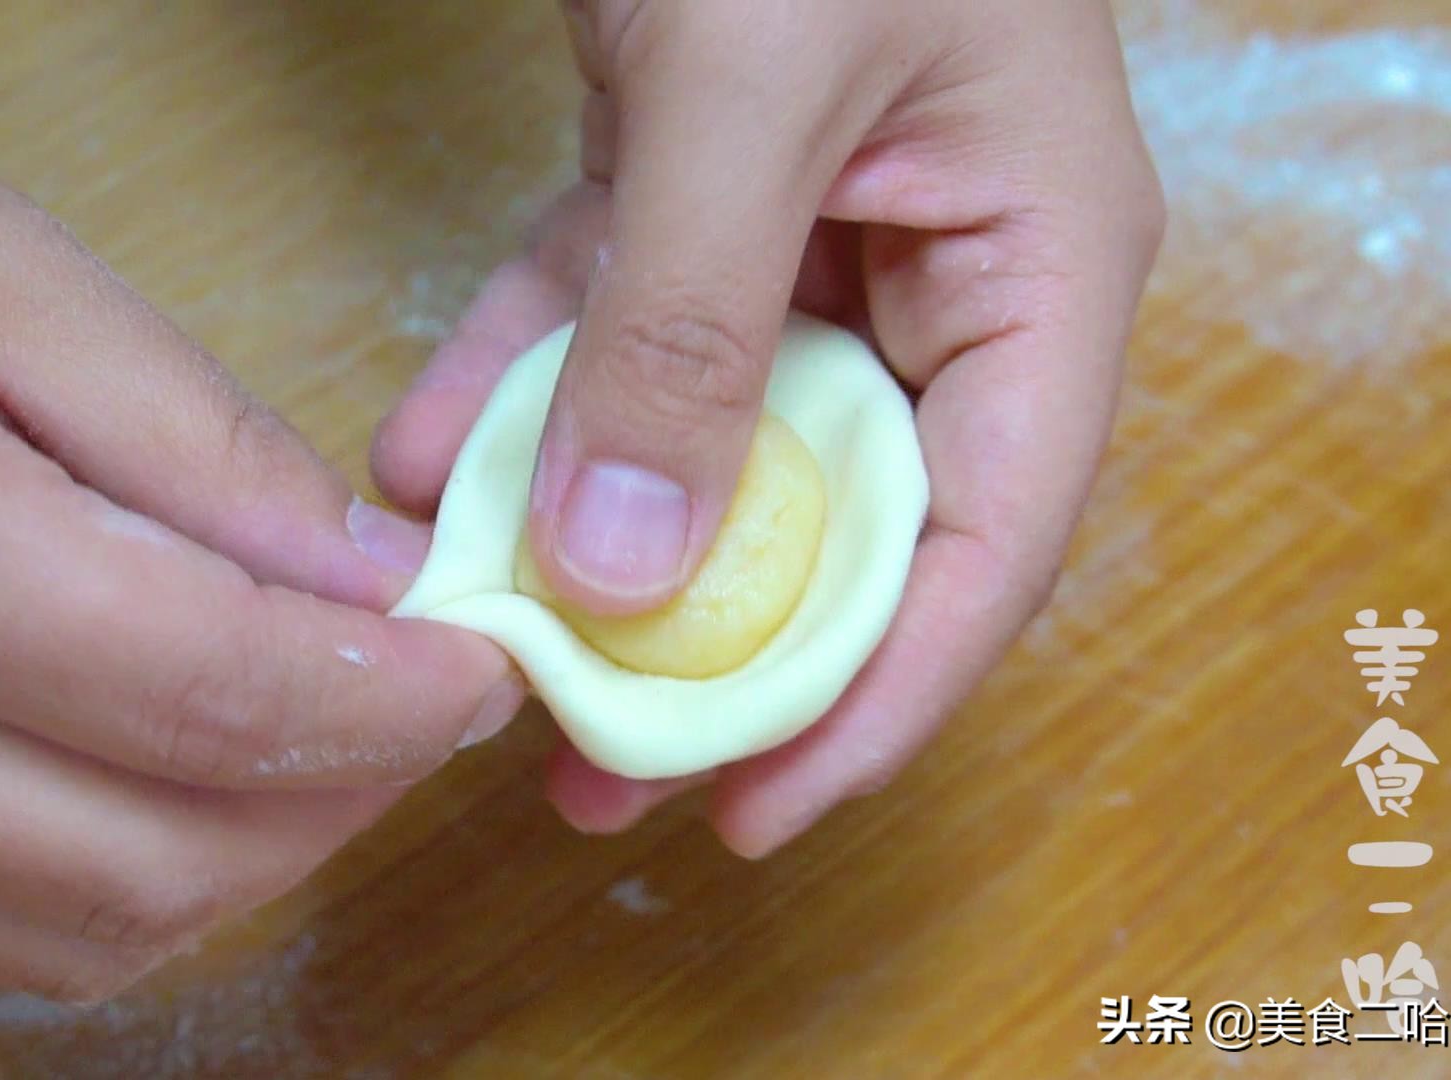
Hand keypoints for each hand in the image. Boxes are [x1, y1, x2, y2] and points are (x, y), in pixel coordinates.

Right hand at [0, 33, 515, 999]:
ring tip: (326, 731)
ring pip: (85, 932)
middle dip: (342, 795)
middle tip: (423, 693)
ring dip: (251, 854)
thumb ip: (195, 442)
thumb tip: (358, 589)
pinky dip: (133, 877)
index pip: (202, 697)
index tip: (483, 660)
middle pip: (158, 859)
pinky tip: (188, 770)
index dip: (384, 701)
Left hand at [373, 1, 1162, 854]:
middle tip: (591, 772)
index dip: (880, 695)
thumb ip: (694, 331)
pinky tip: (415, 462)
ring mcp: (812, 240)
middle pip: (838, 517)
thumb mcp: (756, 92)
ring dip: (586, 538)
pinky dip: (515, 387)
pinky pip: (605, 328)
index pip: (986, 539)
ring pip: (703, 440)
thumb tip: (621, 570)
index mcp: (1036, 268)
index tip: (759, 809)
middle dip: (710, 649)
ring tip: (481, 649)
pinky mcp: (693, 196)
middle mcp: (937, 276)